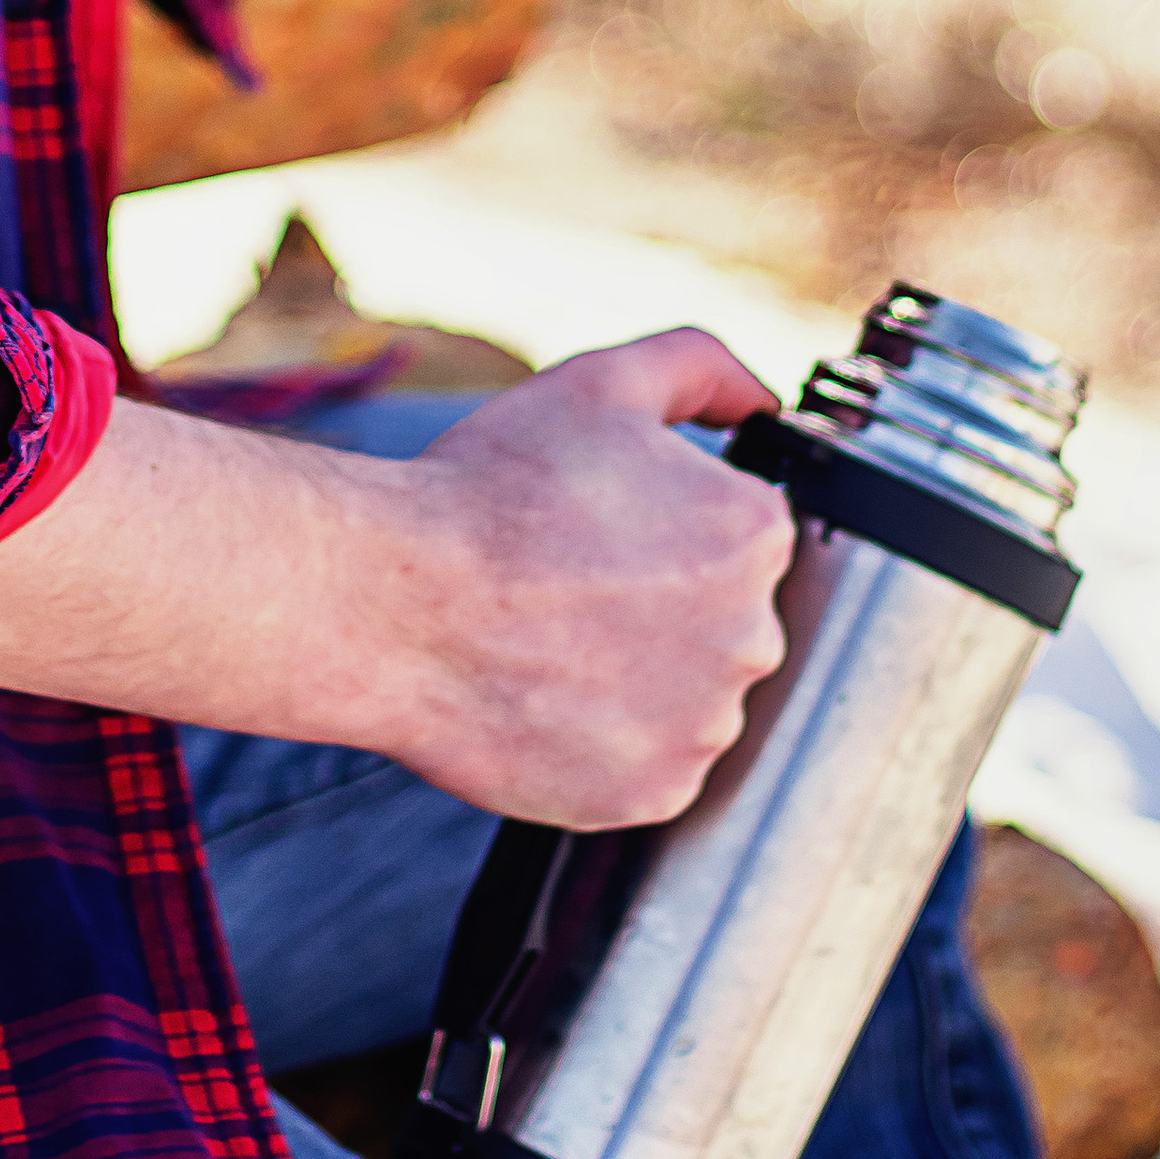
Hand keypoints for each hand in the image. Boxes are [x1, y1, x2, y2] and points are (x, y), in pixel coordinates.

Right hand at [343, 329, 794, 828]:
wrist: (395, 601)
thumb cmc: (489, 491)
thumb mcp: (601, 383)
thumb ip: (703, 366)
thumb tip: (764, 398)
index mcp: (755, 534)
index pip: (735, 534)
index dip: (659, 523)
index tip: (595, 528)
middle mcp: (754, 636)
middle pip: (717, 619)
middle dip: (654, 604)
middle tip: (564, 583)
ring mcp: (707, 724)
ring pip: (685, 694)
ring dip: (634, 674)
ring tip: (547, 641)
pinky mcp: (658, 792)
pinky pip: (649, 763)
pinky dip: (606, 739)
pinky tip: (547, 694)